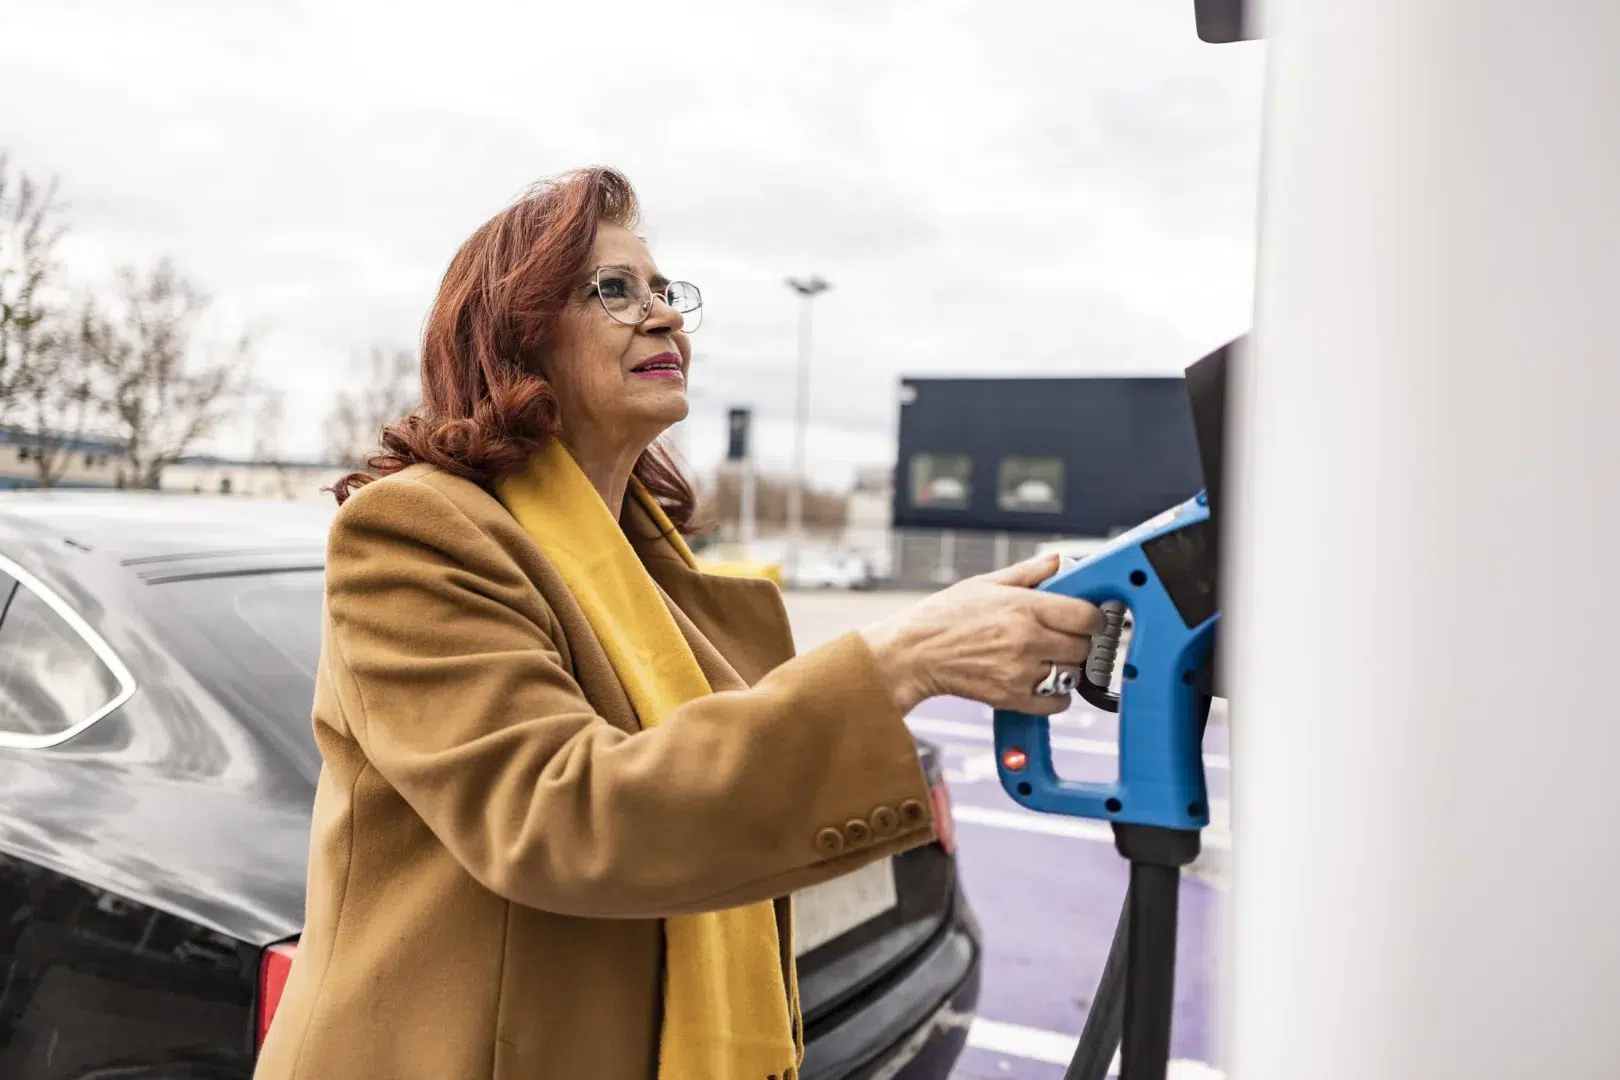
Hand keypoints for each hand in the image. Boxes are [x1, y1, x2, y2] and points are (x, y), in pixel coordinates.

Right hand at [859, 554, 1107, 715]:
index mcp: (1024, 607)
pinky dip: (1055, 696)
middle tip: (1061, 638)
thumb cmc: (944, 617)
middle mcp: (1027, 639)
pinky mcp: (1013, 698)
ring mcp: (1021, 671)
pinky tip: (1039, 681)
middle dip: (1077, 642)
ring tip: (1044, 659)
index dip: (1093, 618)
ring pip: (1072, 674)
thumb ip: (1028, 573)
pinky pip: (1058, 703)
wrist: (914, 653)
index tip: (1088, 619)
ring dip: (1066, 668)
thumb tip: (1057, 562)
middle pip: (1083, 646)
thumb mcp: (985, 583)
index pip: (1086, 616)